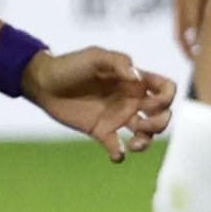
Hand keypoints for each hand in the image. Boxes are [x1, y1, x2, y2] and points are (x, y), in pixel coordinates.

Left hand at [23, 45, 176, 161]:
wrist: (42, 82)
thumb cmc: (70, 64)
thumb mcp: (95, 56)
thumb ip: (118, 62)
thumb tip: (138, 79)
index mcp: (135, 82)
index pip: (166, 89)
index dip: (168, 97)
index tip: (154, 102)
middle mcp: (131, 100)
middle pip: (162, 115)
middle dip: (160, 123)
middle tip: (141, 125)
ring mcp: (117, 117)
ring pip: (145, 134)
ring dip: (146, 141)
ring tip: (134, 145)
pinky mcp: (101, 131)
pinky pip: (117, 146)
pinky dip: (120, 154)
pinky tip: (117, 155)